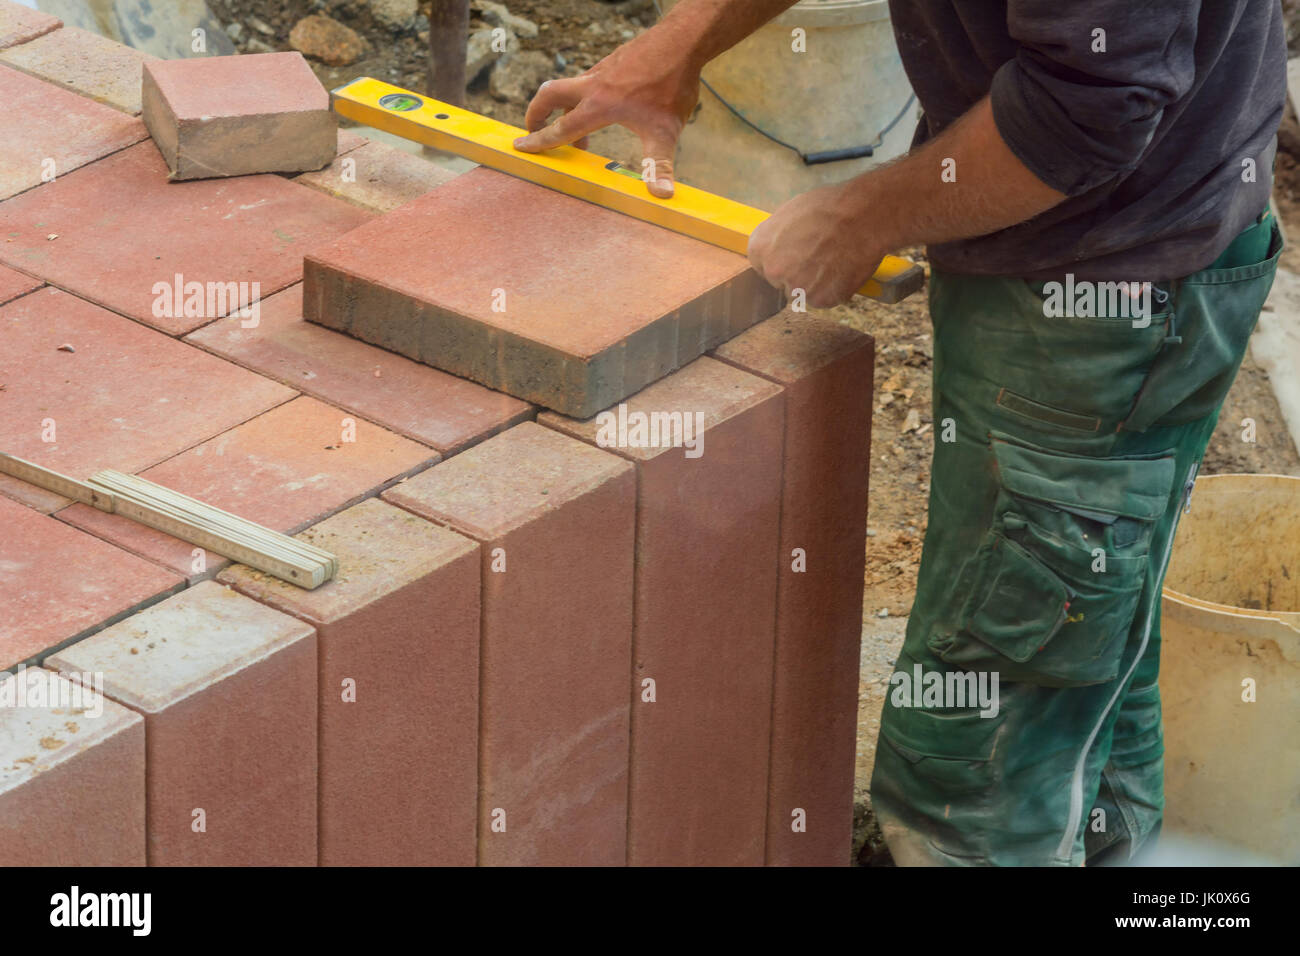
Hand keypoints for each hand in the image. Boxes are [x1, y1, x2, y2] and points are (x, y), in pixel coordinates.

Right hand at [513, 27, 700, 197]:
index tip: (520, 146)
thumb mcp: (666, 132)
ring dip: (567, 109)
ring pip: (572, 88)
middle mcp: (594, 85)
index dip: (540, 140)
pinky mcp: (614, 62)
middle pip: (550, 95)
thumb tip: (663, 195)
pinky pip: (590, 80)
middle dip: (537, 114)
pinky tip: (607, 107)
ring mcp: (603, 70)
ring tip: (581, 134)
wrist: (683, 41)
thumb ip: (659, 165)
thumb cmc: (673, 85)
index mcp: (599, 105)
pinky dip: (586, 96)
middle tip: (534, 132)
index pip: (561, 128)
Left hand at [747, 181, 886, 307]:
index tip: (796, 255)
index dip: (783, 260)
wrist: (862, 215)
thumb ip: (779, 235)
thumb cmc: (830, 207)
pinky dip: (834, 289)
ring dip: (816, 283)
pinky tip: (843, 269)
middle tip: (819, 256)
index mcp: (760, 247)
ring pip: (803, 292)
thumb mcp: (791, 212)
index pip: (764, 265)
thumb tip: (781, 244)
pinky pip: (825, 298)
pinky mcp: (820, 299)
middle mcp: (773, 271)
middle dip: (797, 273)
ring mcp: (796, 287)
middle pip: (781, 281)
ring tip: (833, 260)